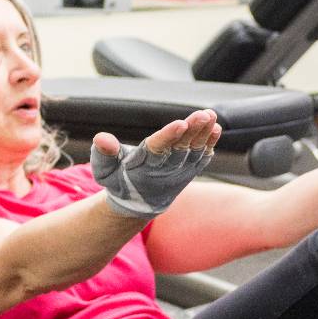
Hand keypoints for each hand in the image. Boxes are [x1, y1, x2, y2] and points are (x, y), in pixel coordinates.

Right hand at [91, 109, 221, 217]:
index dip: (168, 136)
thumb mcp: (105, 171)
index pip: (157, 149)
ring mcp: (180, 171)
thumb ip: (103, 154)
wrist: (140, 203)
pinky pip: (202, 157)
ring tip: (211, 116)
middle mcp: (165, 170)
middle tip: (203, 115)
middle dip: (193, 131)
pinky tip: (216, 129)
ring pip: (194, 151)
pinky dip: (210, 144)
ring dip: (204, 134)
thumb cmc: (120, 181)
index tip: (180, 123)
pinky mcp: (190, 170)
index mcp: (143, 167)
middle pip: (181, 148)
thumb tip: (101, 138)